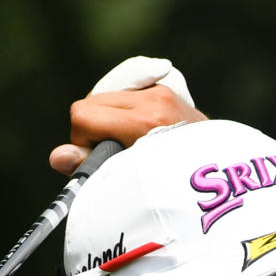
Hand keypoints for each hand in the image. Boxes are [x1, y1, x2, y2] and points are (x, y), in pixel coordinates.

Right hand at [49, 56, 203, 174]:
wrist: (218, 178)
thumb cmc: (171, 188)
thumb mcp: (129, 181)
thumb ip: (90, 166)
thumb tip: (57, 157)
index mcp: (145, 123)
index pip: (84, 114)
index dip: (82, 140)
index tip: (99, 158)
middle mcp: (156, 101)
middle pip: (92, 102)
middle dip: (94, 128)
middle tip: (114, 153)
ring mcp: (164, 93)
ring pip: (108, 94)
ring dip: (109, 118)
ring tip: (128, 141)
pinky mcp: (169, 89)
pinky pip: (129, 87)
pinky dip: (125, 107)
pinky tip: (135, 124)